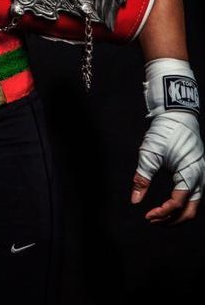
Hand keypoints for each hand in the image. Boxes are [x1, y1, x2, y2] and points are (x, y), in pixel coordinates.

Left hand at [131, 109, 204, 224]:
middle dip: (172, 220)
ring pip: (194, 205)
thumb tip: (135, 200)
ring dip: (178, 214)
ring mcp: (201, 175)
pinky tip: (168, 204)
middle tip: (153, 220)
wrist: (177, 113)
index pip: (177, 203)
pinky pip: (194, 195)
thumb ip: (142, 178)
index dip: (162, 212)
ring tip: (159, 215)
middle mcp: (199, 177)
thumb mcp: (150, 154)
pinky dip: (182, 204)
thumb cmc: (165, 131)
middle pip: (191, 211)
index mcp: (190, 174)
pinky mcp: (197, 171)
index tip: (146, 215)